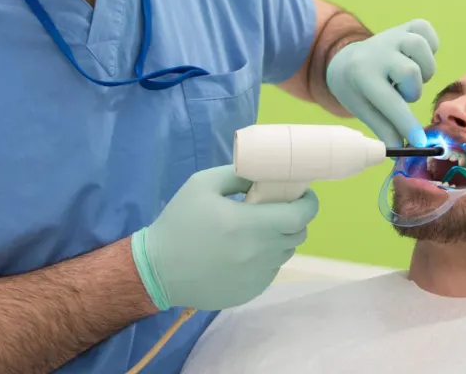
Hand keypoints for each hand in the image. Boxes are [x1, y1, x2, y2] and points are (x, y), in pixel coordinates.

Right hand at [131, 165, 318, 310]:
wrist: (157, 269)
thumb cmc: (179, 222)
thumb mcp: (203, 183)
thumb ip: (238, 174)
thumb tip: (264, 174)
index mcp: (248, 224)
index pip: (299, 216)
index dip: (308, 203)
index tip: (303, 194)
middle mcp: (258, 253)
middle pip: (297, 235)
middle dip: (295, 218)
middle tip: (279, 208)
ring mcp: (255, 277)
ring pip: (285, 254)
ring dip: (280, 238)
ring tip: (259, 229)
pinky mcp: (249, 293)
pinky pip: (270, 271)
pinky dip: (266, 258)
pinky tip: (245, 251)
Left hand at [325, 19, 438, 146]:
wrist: (347, 60)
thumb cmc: (357, 89)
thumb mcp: (362, 109)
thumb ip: (383, 128)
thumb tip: (402, 149)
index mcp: (362, 74)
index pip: (388, 101)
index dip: (406, 123)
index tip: (420, 142)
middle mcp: (378, 51)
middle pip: (410, 72)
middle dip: (412, 91)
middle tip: (401, 94)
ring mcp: (393, 35)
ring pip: (421, 48)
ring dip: (423, 69)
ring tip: (409, 77)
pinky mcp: (407, 26)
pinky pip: (427, 31)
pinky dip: (430, 45)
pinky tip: (418, 58)